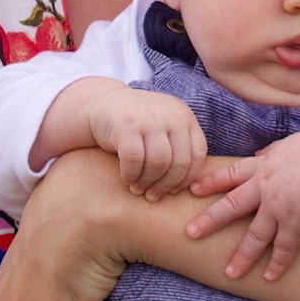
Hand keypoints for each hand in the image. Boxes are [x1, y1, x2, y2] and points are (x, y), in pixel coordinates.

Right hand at [84, 86, 207, 198]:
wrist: (102, 104)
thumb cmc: (137, 127)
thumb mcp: (164, 130)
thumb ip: (179, 149)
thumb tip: (192, 189)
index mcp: (185, 116)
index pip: (197, 154)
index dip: (186, 178)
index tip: (172, 191)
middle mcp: (172, 115)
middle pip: (180, 162)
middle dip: (166, 185)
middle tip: (152, 196)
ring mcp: (150, 118)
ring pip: (159, 163)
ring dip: (147, 182)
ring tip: (138, 189)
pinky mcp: (126, 125)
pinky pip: (134, 160)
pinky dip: (131, 175)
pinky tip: (126, 178)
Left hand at [183, 128, 299, 280]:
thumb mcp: (289, 144)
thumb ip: (271, 152)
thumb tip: (259, 153)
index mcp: (262, 166)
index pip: (230, 175)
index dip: (210, 182)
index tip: (192, 189)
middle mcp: (265, 188)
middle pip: (231, 207)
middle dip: (209, 221)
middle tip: (189, 234)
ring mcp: (279, 207)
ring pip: (254, 236)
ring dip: (242, 256)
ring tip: (230, 273)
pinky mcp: (297, 222)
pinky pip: (284, 248)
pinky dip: (278, 264)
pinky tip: (270, 277)